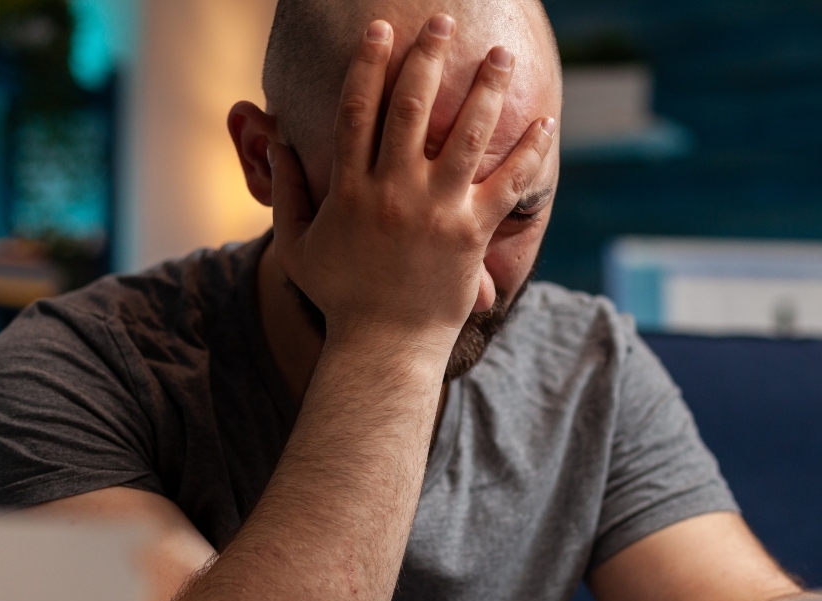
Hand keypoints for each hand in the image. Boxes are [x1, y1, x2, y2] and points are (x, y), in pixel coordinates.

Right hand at [267, 14, 555, 355]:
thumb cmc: (341, 297)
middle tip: (443, 22)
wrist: (385, 347)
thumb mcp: (298, 246)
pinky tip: (543, 120)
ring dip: (486, 88)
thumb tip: (278, 142)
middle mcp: (393, 192)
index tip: (380, 30)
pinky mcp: (472, 234)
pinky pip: (506, 183)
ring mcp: (436, 211)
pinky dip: (526, 151)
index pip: (356, 111)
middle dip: (428, 58)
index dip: (368, 64)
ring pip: (465, 134)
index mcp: (351, 189)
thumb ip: (288, 192)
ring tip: (501, 55)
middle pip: (411, 107)